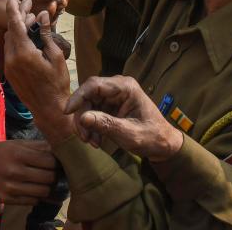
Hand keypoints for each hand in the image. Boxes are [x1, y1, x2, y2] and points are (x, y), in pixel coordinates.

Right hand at [0, 140, 57, 204]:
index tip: (55, 162)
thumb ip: (37, 146)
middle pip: (49, 178)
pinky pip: (33, 201)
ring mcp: (12, 188)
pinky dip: (37, 196)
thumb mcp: (15, 144)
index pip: (50, 162)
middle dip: (53, 175)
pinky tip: (33, 189)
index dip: (56, 162)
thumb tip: (59, 150)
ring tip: (43, 182)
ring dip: (47, 187)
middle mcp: (16, 171)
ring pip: (44, 192)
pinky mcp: (8, 199)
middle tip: (51, 173)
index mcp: (18, 153)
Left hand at [3, 0, 72, 143]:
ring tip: (31, 20)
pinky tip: (27, 36)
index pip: (14, 24)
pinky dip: (17, 40)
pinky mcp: (9, 72)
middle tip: (28, 4)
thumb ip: (46, 34)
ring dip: (18, 28)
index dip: (13, 8)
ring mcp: (9, 66)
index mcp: (24, 53)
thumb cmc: (58, 83)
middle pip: (11, 30)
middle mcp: (11, 58)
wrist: (49, 109)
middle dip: (19, 15)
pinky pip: (10, 50)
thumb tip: (41, 14)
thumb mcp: (56, 56)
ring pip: (9, 39)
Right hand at [64, 75, 182, 161]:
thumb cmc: (152, 138)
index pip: (94, 85)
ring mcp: (114, 95)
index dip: (78, 97)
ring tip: (92, 142)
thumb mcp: (130, 134)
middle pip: (89, 95)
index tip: (67, 112)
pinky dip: (91, 125)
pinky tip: (96, 140)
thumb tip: (82, 118)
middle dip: (82, 116)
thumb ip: (106, 124)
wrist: (164, 146)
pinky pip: (93, 111)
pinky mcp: (111, 105)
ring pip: (88, 104)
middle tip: (83, 137)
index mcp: (125, 87)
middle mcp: (118, 87)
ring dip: (86, 123)